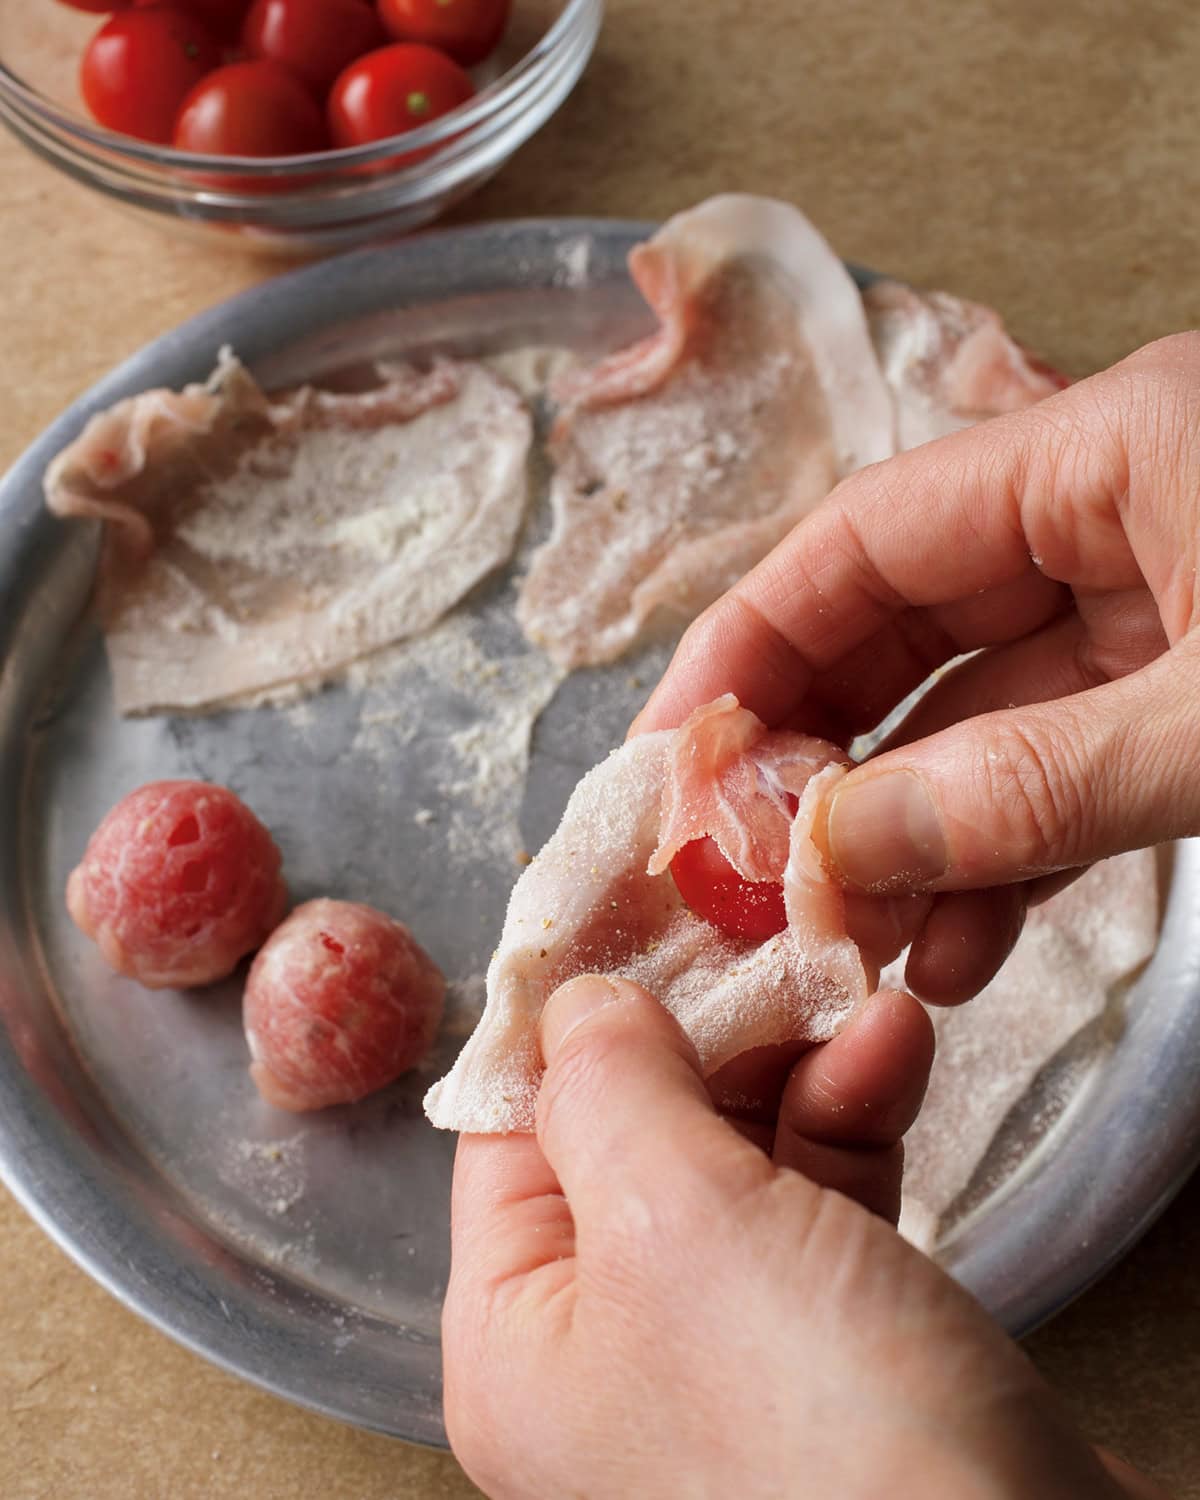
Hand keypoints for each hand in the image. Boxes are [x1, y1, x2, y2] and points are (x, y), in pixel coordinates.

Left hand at [442, 976, 1141, 1498]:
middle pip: (634, 1128)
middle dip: (706, 1022)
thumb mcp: (674, 1225)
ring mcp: (726, 1345)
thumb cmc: (815, 1431)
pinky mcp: (837, 1339)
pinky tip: (892, 1047)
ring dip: (797, 1056)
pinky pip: (822, 1192)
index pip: (513, 1126)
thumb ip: (608, 1088)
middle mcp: (607, 1344)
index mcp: (520, 1335)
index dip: (569, 1007)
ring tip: (852, 982)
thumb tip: (577, 1001)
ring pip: (740, 1150)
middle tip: (755, 926)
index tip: (622, 900)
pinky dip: (854, 1112)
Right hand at [635, 332, 1199, 1002]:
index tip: (671, 757)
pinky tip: (961, 946)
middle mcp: (1114, 516)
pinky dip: (1009, 859)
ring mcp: (1163, 608)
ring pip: (981, 722)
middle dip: (821, 765)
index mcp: (1111, 449)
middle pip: (902, 632)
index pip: (867, 537)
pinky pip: (1065, 769)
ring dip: (913, 840)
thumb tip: (837, 848)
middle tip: (748, 879)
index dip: (750, 646)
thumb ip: (1037, 787)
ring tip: (858, 946)